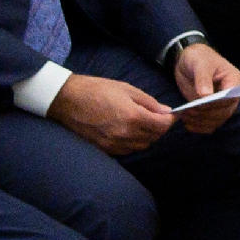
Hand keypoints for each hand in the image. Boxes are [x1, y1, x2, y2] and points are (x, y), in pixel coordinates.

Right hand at [50, 72, 173, 156]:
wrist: (67, 100)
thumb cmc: (96, 90)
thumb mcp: (126, 89)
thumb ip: (149, 102)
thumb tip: (166, 111)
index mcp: (132, 117)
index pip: (162, 126)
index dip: (170, 120)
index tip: (172, 115)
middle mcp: (125, 134)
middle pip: (154, 137)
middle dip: (160, 127)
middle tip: (158, 117)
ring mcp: (114, 144)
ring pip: (142, 146)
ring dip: (147, 136)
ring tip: (143, 122)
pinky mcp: (105, 149)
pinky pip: (128, 150)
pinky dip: (134, 142)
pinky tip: (130, 131)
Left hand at [171, 43, 239, 135]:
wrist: (189, 62)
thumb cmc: (198, 58)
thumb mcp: (200, 64)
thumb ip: (203, 78)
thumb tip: (206, 96)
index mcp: (234, 80)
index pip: (232, 96)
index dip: (217, 102)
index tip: (200, 103)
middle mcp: (232, 95)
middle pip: (225, 111)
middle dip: (207, 114)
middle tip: (189, 111)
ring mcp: (223, 104)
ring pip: (218, 120)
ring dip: (202, 121)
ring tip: (186, 117)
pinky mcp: (213, 111)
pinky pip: (211, 124)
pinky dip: (200, 127)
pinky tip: (188, 124)